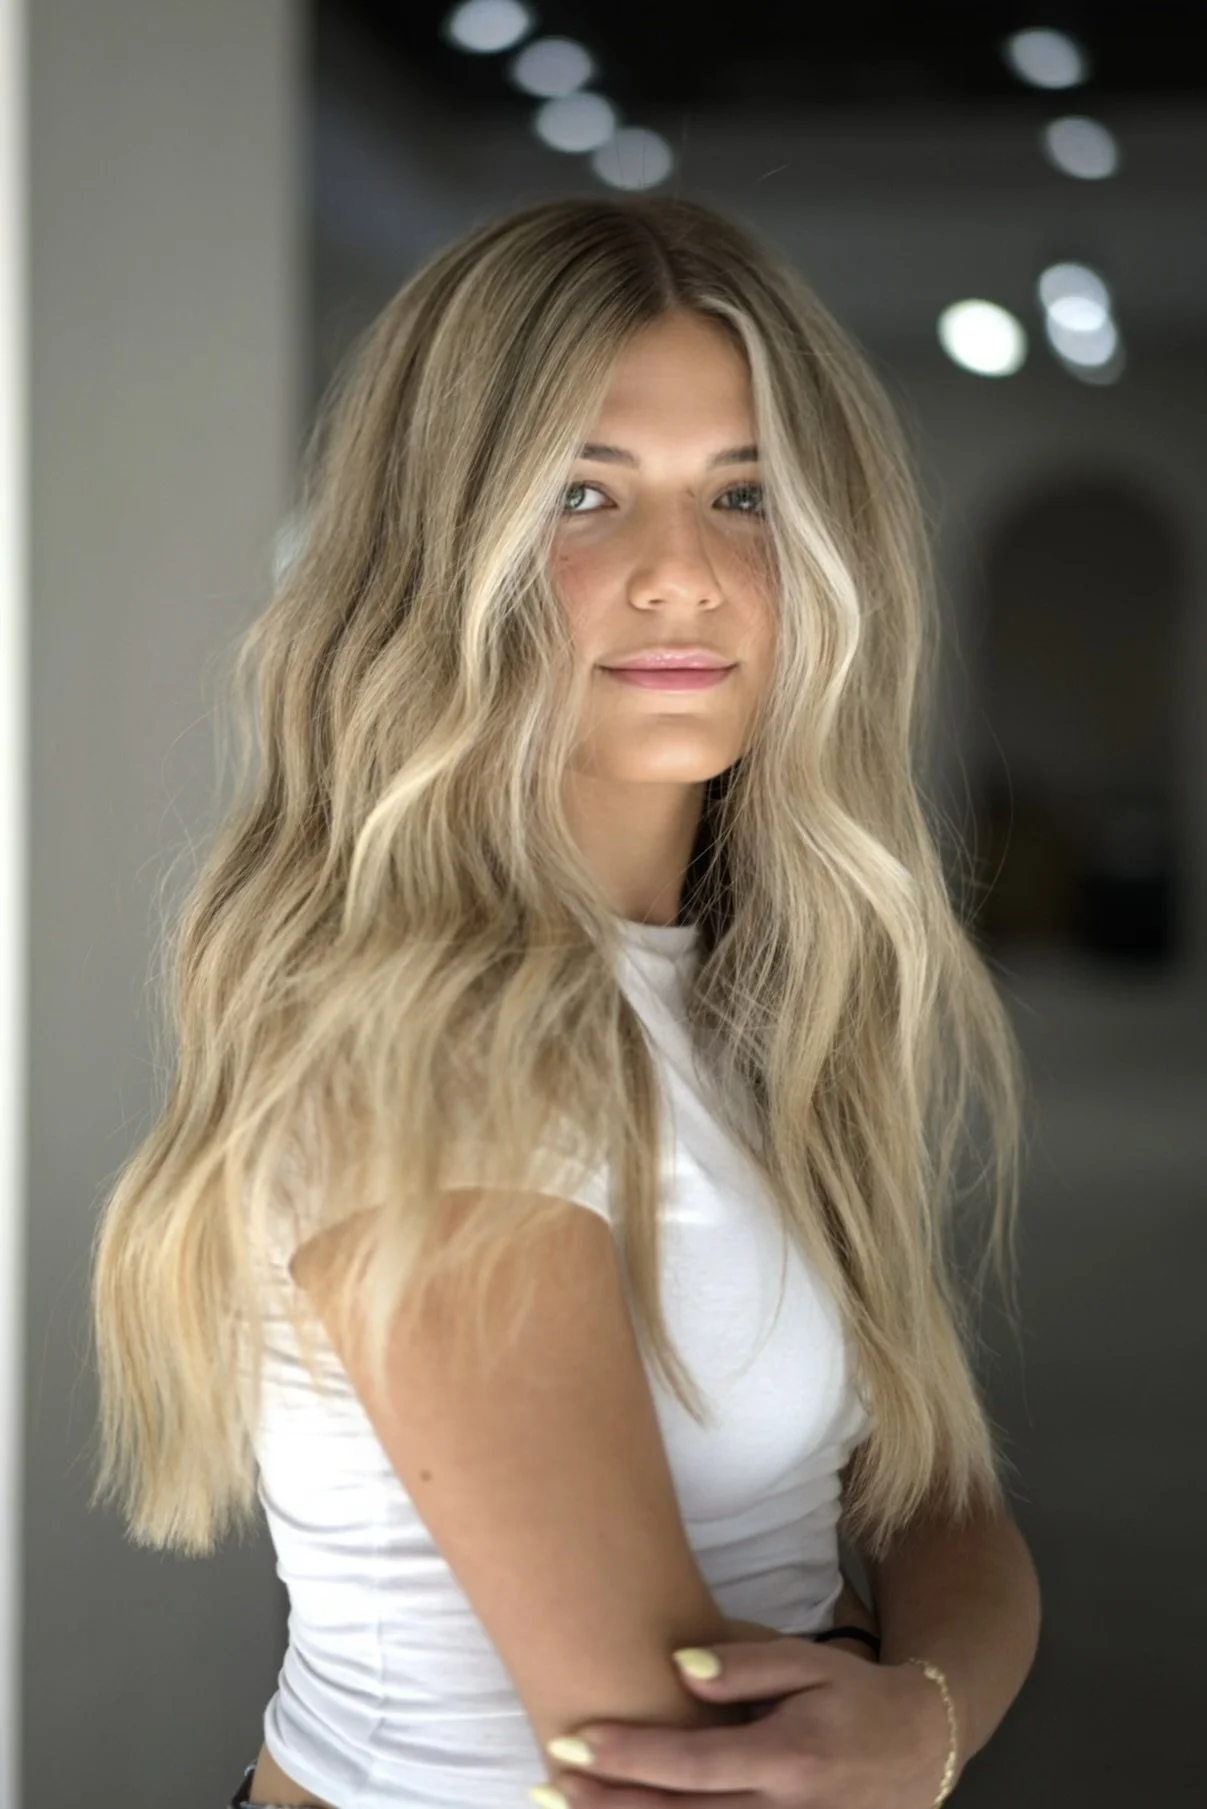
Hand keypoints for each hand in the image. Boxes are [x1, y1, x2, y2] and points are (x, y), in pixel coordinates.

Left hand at [538, 1633, 956, 1807]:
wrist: (922, 1749)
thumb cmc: (854, 1696)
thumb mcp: (809, 1662)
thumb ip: (745, 1666)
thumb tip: (679, 1670)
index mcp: (790, 1759)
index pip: (692, 1765)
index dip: (628, 1756)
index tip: (573, 1742)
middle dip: (607, 1806)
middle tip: (547, 1783)